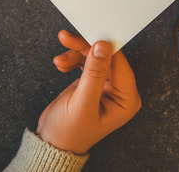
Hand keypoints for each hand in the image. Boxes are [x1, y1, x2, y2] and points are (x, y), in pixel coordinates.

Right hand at [36, 31, 141, 154]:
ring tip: (61, 59)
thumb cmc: (70, 132)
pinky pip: (85, 61)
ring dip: (76, 53)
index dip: (105, 48)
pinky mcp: (92, 81)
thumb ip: (94, 74)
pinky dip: (72, 59)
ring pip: (94, 56)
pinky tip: (61, 64)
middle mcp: (119, 91)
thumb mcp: (83, 103)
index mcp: (126, 100)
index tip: (89, 37)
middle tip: (68, 39)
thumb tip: (103, 47)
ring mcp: (105, 85)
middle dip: (85, 48)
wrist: (52, 141)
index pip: (120, 64)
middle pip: (106, 57)